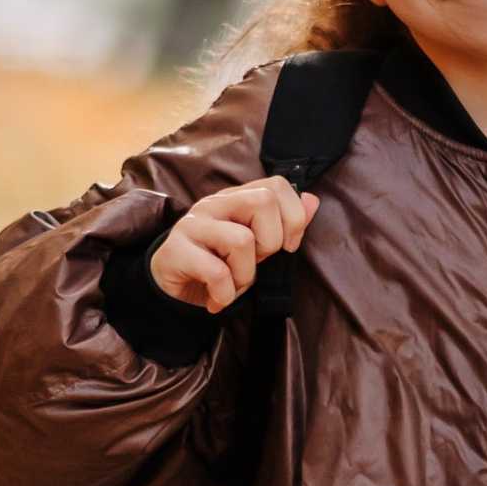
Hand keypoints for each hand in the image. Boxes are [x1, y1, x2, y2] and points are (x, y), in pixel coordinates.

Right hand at [150, 175, 319, 312]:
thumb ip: (284, 225)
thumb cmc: (218, 268)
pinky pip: (217, 272)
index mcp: (235, 199)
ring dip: (245, 275)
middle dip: (270, 243)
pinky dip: (225, 294)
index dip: (293, 218)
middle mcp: (214, 204)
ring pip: (242, 240)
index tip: (287, 247)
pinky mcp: (175, 250)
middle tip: (255, 263)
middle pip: (262, 202)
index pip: (276, 185)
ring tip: (231, 285)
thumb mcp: (257, 249)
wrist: (173, 293)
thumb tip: (313, 201)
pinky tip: (216, 299)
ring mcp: (192, 225)